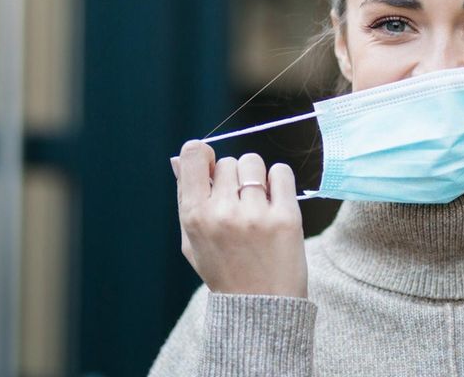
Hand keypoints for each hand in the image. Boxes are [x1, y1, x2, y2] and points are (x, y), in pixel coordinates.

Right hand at [170, 140, 308, 297]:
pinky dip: (280, 181)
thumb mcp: (192, 241)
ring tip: (258, 204)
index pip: (194, 156)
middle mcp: (222, 213)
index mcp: (195, 217)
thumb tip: (178, 160)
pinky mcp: (286, 217)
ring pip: (254, 163)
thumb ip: (185, 199)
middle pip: (229, 161)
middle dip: (234, 178)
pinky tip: (275, 202)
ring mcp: (255, 214)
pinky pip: (282, 172)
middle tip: (239, 204)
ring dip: (257, 177)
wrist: (261, 307)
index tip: (213, 168)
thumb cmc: (224, 271)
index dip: (205, 155)